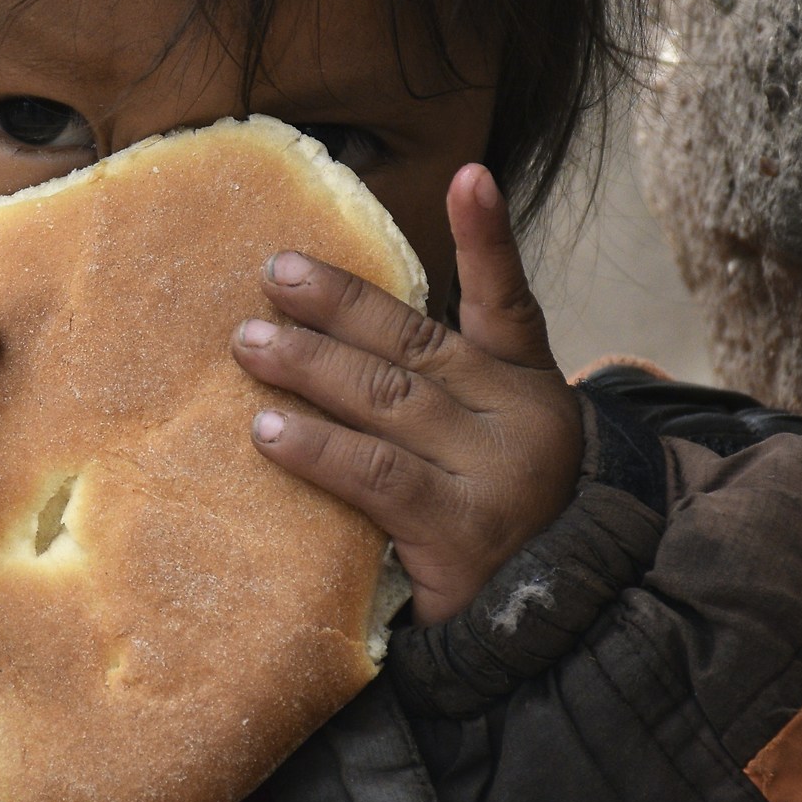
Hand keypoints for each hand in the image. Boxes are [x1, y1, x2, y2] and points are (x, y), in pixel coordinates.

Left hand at [230, 163, 582, 626]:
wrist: (553, 628)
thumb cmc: (501, 526)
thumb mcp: (494, 447)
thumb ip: (442, 394)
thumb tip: (342, 337)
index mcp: (529, 387)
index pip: (508, 300)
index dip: (489, 236)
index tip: (469, 173)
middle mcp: (519, 419)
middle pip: (417, 344)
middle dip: (340, 304)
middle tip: (273, 274)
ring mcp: (493, 473)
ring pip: (388, 399)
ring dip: (310, 364)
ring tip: (248, 342)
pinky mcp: (459, 529)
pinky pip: (374, 473)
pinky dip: (316, 448)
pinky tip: (267, 429)